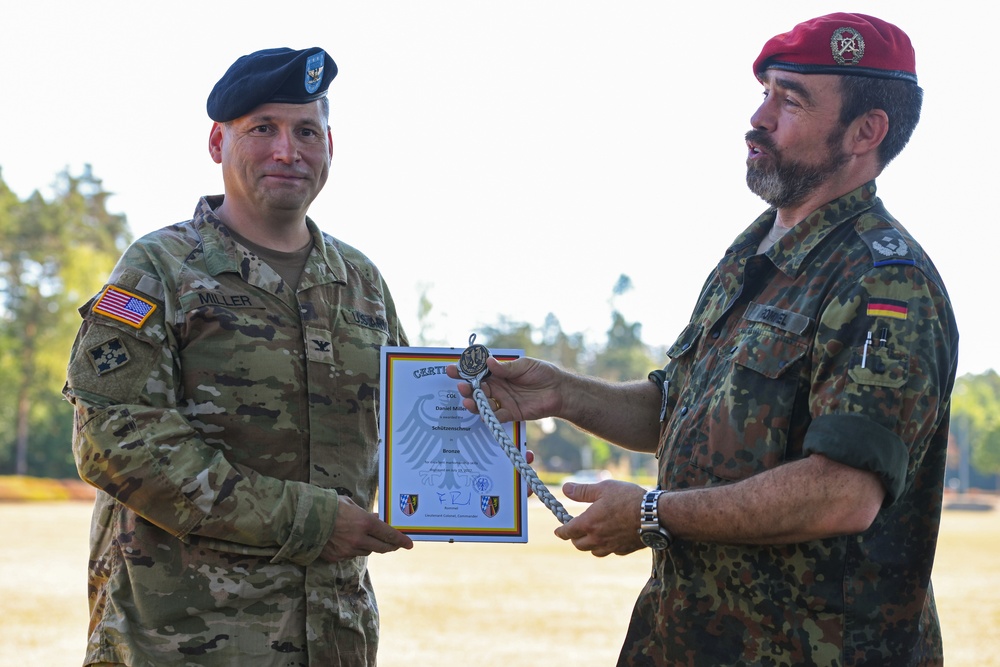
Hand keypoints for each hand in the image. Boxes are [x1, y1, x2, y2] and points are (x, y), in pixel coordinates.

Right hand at [319, 495, 413, 561]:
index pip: (389, 534)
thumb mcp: (350, 504)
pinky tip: (348, 541)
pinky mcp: (336, 557)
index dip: (401, 540)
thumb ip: (365, 514)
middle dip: (391, 546)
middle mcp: (359, 539)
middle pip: (382, 548)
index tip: (409, 544)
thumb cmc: (328, 505)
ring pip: (366, 552)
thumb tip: (376, 518)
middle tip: (395, 545)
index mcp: (365, 523)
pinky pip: (351, 555)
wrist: (303, 518)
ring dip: (370, 546)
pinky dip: (353, 549)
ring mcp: (347, 550)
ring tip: (367, 538)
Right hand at [446, 356, 563, 422]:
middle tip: (460, 386)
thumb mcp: (524, 366)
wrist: (559, 390)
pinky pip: (496, 416)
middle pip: (476, 389)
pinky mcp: (510, 413)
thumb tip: (488, 363)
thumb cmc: (542, 373)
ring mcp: (503, 400)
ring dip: (474, 402)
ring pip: (483, 403)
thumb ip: (506, 368)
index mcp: (498, 373)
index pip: (477, 371)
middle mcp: (497, 387)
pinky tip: (482, 414)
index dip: (465, 370)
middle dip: (466, 388)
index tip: (453, 369)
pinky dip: (488, 416)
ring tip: (467, 400)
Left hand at [553, 480, 645, 556]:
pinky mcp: (624, 550)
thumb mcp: (603, 488)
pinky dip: (607, 547)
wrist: (654, 515)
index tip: (558, 531)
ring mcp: (611, 546)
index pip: (568, 532)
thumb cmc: (628, 498)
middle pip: (579, 545)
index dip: (561, 532)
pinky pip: (610, 552)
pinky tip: (610, 539)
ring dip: (589, 545)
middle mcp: (597, 539)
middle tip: (575, 531)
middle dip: (574, 539)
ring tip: (592, 536)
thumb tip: (565, 488)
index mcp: (588, 523)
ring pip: (594, 551)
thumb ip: (582, 491)